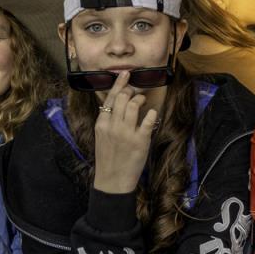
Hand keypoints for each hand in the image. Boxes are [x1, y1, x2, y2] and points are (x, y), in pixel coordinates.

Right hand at [92, 72, 158, 193]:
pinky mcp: (140, 140)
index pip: (111, 98)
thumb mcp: (102, 136)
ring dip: (141, 99)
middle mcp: (113, 126)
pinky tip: (152, 114)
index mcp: (102, 124)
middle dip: (132, 91)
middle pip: (123, 98)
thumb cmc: (108, 157)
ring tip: (144, 102)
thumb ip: (108, 120)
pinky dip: (152, 113)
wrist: (112, 179)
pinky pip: (148, 119)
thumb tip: (118, 103)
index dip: (119, 84)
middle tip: (137, 93)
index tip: (126, 74)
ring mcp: (127, 133)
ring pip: (134, 105)